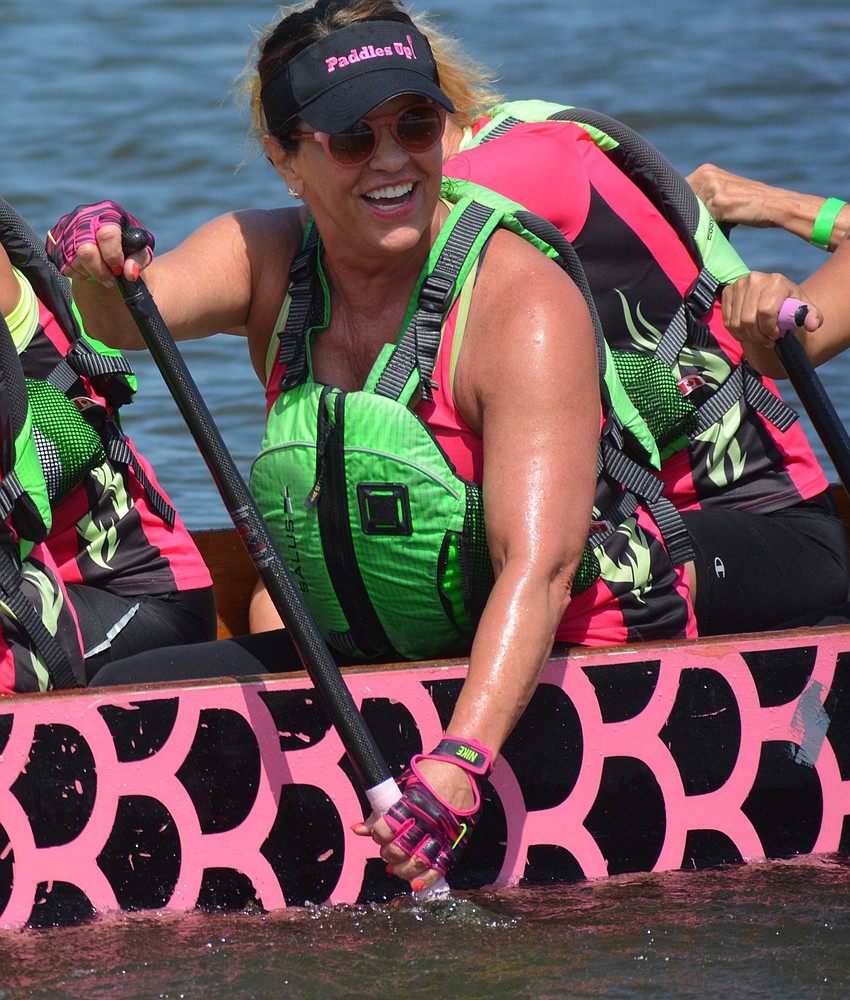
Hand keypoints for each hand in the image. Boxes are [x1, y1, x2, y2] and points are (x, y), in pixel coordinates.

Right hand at [45, 201, 154, 286]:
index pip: (107, 235)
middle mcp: (85, 214)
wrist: (108, 242)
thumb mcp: (141, 250)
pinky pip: (63, 264)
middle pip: (86, 250)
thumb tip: (128, 273)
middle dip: (100, 271)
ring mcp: (67, 225)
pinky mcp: (55, 237)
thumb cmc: (129, 245)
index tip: (119, 270)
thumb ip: (139, 261)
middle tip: (111, 279)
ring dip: (90, 274)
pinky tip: (89, 270)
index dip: (113, 257)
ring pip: (73, 260)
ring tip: (103, 275)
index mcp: (109, 211)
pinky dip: (78, 273)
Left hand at [352, 736, 491, 889]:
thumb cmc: (431, 773)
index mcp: (412, 802)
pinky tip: (414, 883)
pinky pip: (441, 866)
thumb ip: (382, 808)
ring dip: (402, 870)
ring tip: (397, 866)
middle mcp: (428, 819)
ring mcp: (444, 832)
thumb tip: (358, 829)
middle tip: (387, 850)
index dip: (377, 835)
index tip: (378, 834)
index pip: (386, 828)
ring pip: (418, 862)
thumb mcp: (403, 784)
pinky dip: (426, 879)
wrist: (463, 768)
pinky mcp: (457, 841)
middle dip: (388, 854)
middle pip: (400, 849)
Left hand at [686, 163, 780, 228]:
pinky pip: (703, 220)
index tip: (686, 219)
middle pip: (681, 203)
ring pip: (691, 212)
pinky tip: (723, 225)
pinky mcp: (719, 201)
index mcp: (706, 170)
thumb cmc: (749, 204)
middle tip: (709, 223)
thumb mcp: (724, 192)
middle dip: (688, 216)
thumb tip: (683, 212)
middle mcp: (706, 174)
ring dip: (700, 223)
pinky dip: (708, 228)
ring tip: (720, 222)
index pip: (677, 192)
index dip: (681, 208)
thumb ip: (705, 196)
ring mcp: (712, 186)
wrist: (774, 205)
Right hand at [722, 272, 822, 348]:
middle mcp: (755, 279)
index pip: (766, 311)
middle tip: (767, 341)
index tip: (776, 336)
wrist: (776, 296)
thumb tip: (812, 324)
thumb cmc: (790, 305)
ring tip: (758, 338)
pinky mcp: (727, 292)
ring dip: (747, 337)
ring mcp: (739, 285)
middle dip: (758, 336)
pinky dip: (736, 333)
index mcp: (776, 281)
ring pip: (736, 323)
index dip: (769, 329)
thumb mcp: (806, 310)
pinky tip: (747, 334)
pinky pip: (727, 321)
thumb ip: (813, 317)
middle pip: (748, 319)